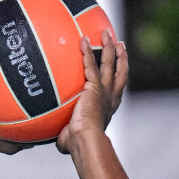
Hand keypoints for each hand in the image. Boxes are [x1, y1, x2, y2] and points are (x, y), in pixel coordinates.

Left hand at [56, 29, 126, 154]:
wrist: (86, 140)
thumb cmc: (80, 145)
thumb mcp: (74, 139)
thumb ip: (69, 135)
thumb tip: (60, 141)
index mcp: (110, 106)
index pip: (117, 86)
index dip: (119, 74)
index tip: (119, 65)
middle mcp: (111, 96)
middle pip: (119, 70)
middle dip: (119, 55)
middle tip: (119, 43)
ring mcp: (104, 90)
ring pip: (109, 62)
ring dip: (108, 46)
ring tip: (105, 32)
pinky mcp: (93, 86)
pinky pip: (90, 64)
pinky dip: (87, 51)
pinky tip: (82, 40)